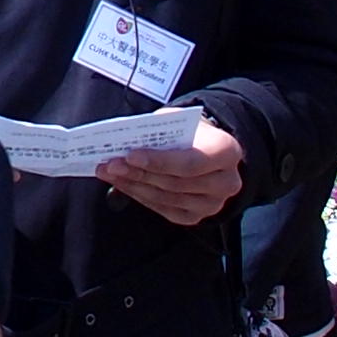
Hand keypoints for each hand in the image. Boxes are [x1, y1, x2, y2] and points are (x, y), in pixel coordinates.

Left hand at [97, 114, 247, 226]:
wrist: (206, 148)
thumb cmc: (190, 132)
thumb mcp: (178, 120)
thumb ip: (159, 130)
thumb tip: (126, 142)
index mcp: (227, 152)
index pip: (191, 162)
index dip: (159, 161)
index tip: (130, 156)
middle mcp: (226, 182)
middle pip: (176, 183)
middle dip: (139, 173)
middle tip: (111, 164)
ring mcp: (213, 203)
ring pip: (166, 198)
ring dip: (134, 185)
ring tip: (110, 172)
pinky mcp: (197, 216)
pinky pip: (164, 209)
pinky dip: (140, 196)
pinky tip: (123, 184)